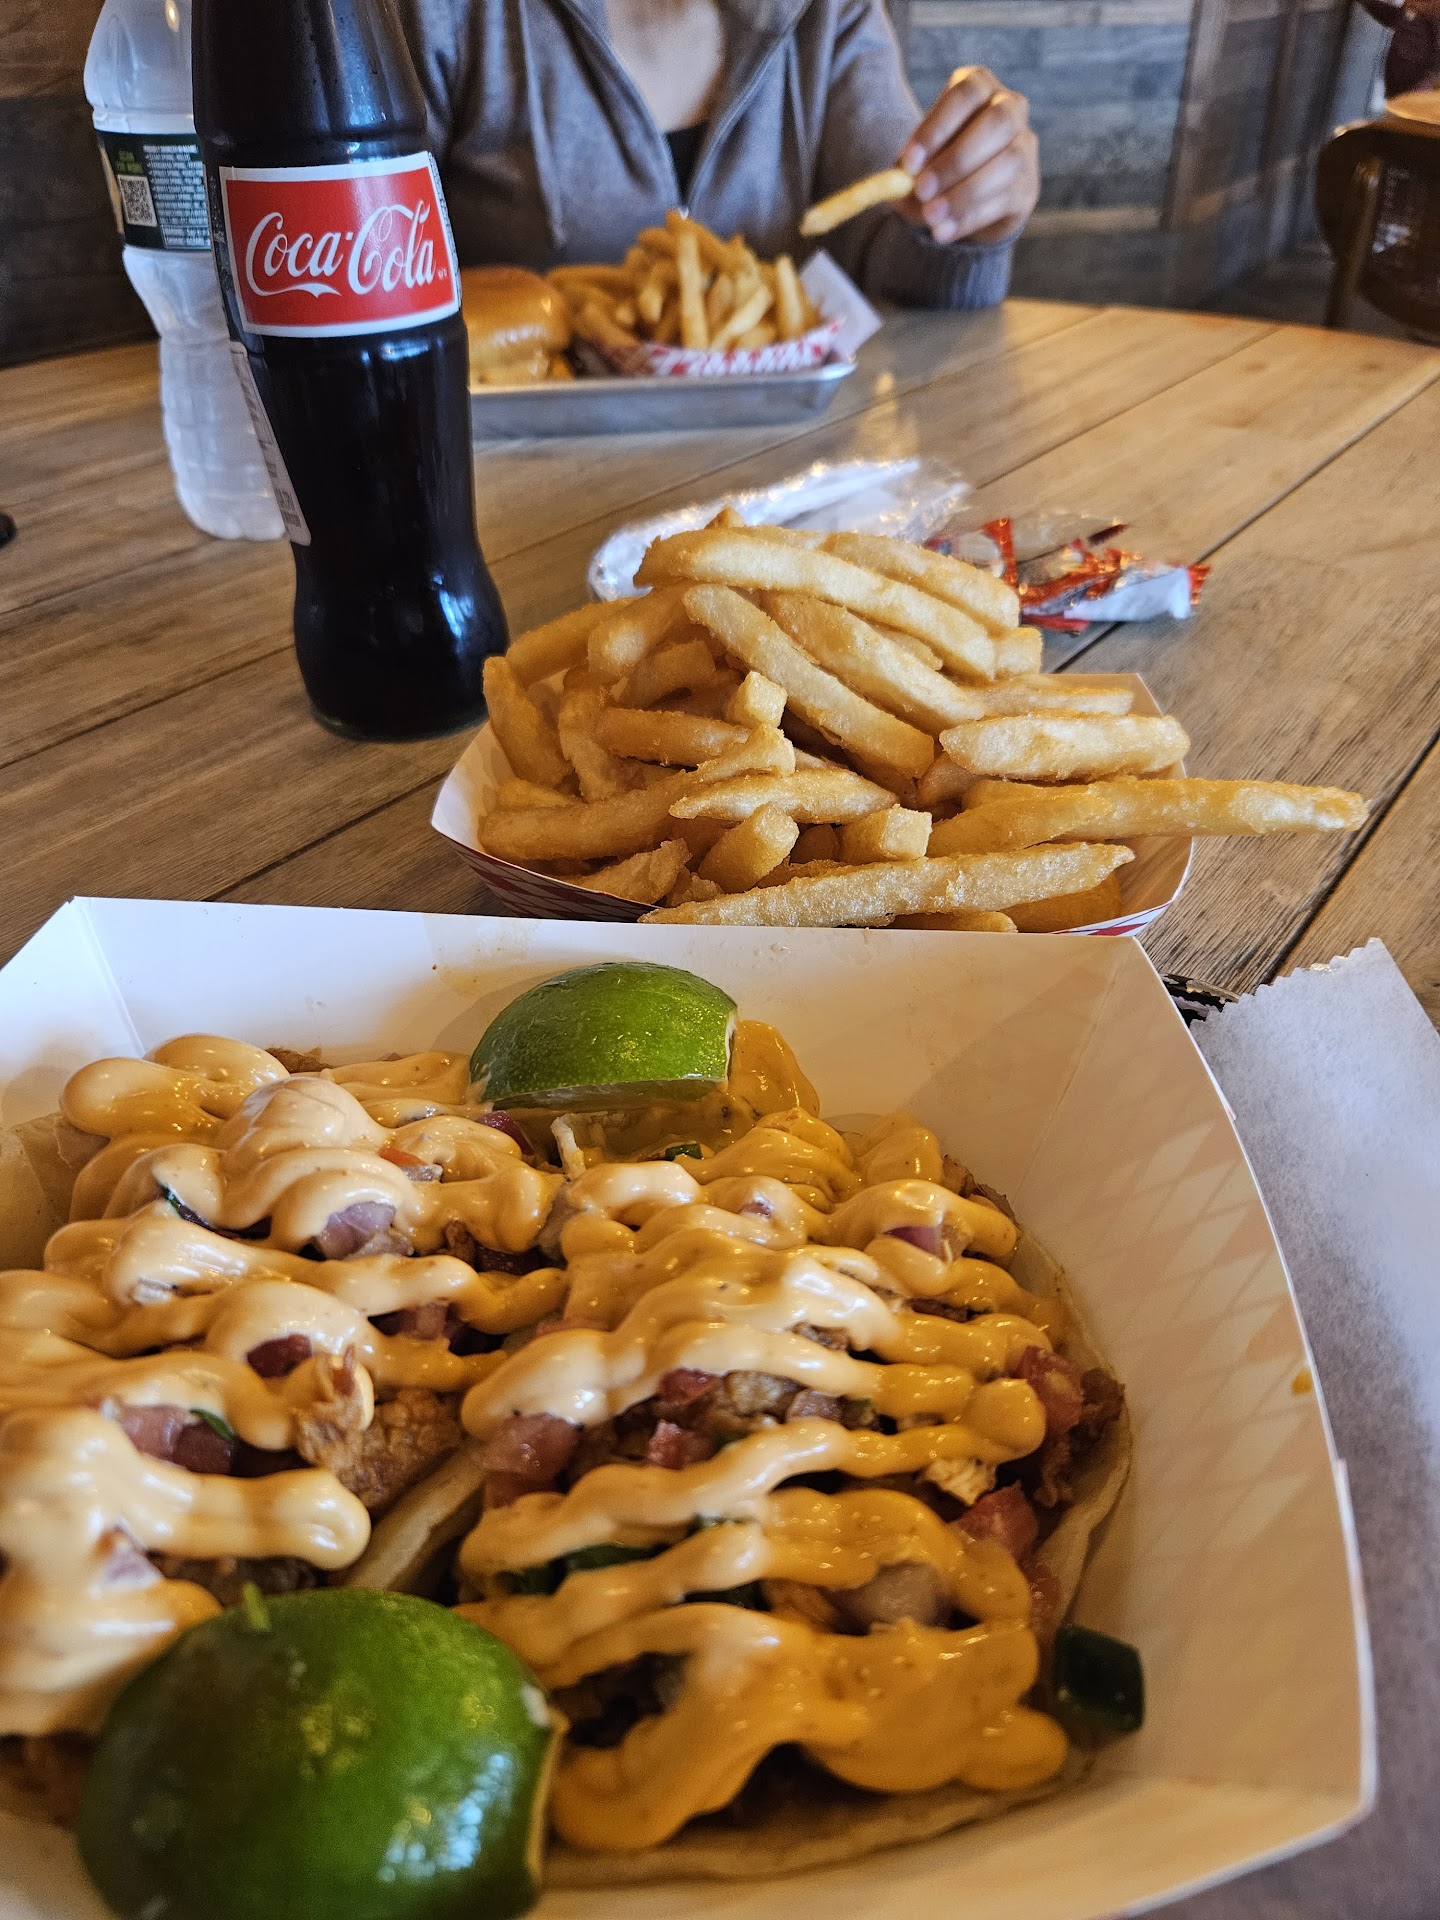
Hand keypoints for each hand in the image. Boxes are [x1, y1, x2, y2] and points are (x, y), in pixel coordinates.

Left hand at [897, 67, 1038, 245]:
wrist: (965, 198)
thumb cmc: (937, 165)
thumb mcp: (918, 161)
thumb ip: (909, 170)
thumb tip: (899, 184)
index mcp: (979, 86)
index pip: (966, 94)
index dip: (937, 127)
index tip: (909, 163)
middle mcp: (1009, 107)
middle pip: (996, 122)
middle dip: (957, 159)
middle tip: (922, 190)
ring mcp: (1025, 146)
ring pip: (1009, 162)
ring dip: (966, 193)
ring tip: (932, 217)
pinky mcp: (1028, 186)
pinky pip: (1005, 199)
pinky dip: (970, 218)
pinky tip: (944, 231)